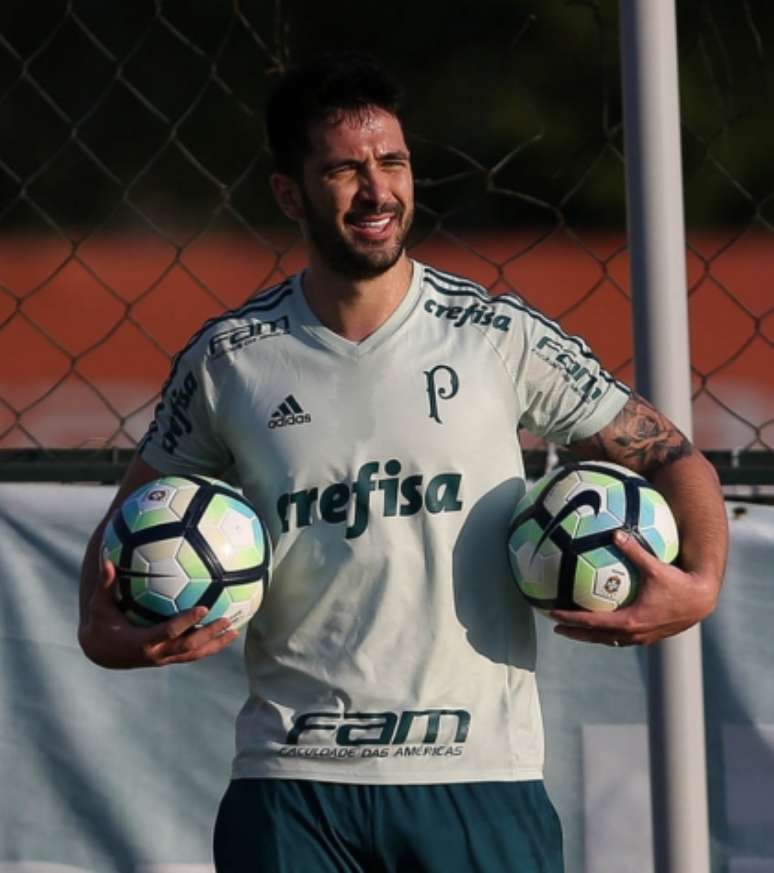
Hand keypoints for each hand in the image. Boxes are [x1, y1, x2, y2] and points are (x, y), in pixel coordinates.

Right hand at [78, 560, 239, 668]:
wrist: (102, 652)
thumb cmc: (102, 623)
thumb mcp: (100, 605)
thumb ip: (105, 584)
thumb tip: (106, 559)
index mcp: (142, 641)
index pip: (169, 632)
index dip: (186, 621)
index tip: (203, 607)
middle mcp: (156, 653)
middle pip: (188, 646)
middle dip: (208, 634)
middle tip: (226, 619)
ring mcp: (164, 658)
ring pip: (194, 654)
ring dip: (215, 644)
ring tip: (235, 631)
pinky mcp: (169, 658)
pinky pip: (192, 654)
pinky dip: (210, 646)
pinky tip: (225, 635)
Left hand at [550, 530, 719, 646]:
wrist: (701, 602)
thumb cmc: (679, 583)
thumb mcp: (655, 566)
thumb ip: (634, 550)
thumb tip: (615, 532)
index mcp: (629, 620)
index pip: (591, 622)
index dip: (570, 619)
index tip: (552, 614)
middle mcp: (633, 633)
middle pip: (595, 637)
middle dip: (574, 632)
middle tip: (555, 626)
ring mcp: (641, 638)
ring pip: (608, 640)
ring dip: (589, 636)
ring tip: (574, 629)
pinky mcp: (649, 636)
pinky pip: (621, 638)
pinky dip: (607, 633)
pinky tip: (602, 624)